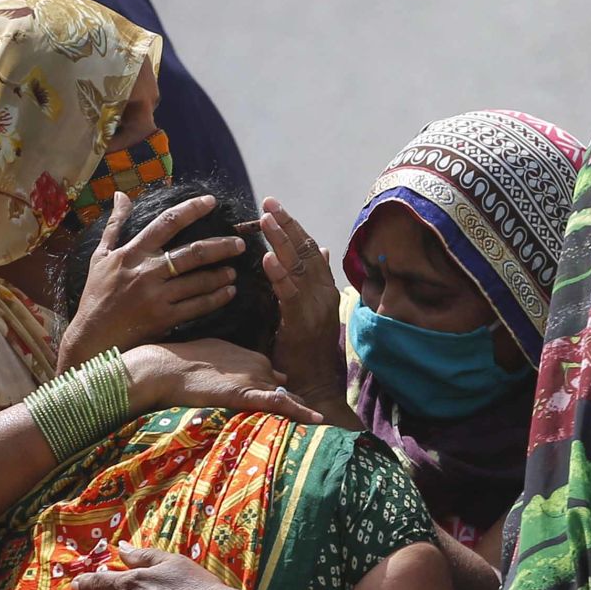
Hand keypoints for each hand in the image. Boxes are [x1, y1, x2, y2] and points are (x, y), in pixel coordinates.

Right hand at [59, 192, 246, 368]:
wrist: (92, 336)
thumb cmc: (96, 294)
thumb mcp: (100, 256)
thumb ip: (115, 225)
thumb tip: (121, 195)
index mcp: (132, 253)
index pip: (166, 223)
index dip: (191, 209)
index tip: (211, 202)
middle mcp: (147, 271)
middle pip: (193, 253)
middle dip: (221, 246)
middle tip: (240, 242)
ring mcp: (157, 296)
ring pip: (198, 281)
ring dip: (221, 274)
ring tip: (234, 270)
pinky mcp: (164, 319)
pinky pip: (197, 306)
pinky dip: (216, 298)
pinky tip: (229, 292)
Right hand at [121, 339, 320, 422]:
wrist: (167, 368)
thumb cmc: (183, 361)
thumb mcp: (214, 355)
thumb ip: (232, 366)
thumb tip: (237, 377)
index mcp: (252, 357)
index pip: (274, 378)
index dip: (282, 393)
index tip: (294, 406)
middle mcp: (259, 366)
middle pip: (284, 389)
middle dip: (298, 404)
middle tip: (319, 422)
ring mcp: (255, 379)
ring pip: (287, 397)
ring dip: (304, 412)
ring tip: (325, 427)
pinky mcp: (247, 394)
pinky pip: (280, 403)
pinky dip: (300, 411)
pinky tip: (317, 419)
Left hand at [259, 198, 347, 407]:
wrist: (316, 386)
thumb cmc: (308, 351)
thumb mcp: (311, 309)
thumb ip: (314, 279)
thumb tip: (321, 249)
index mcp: (325, 289)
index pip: (310, 250)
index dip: (294, 226)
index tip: (276, 207)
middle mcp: (324, 294)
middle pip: (306, 252)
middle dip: (287, 225)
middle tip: (269, 203)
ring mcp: (315, 309)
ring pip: (299, 268)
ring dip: (282, 242)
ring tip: (266, 221)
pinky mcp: (302, 325)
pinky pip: (290, 296)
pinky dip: (279, 276)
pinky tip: (267, 259)